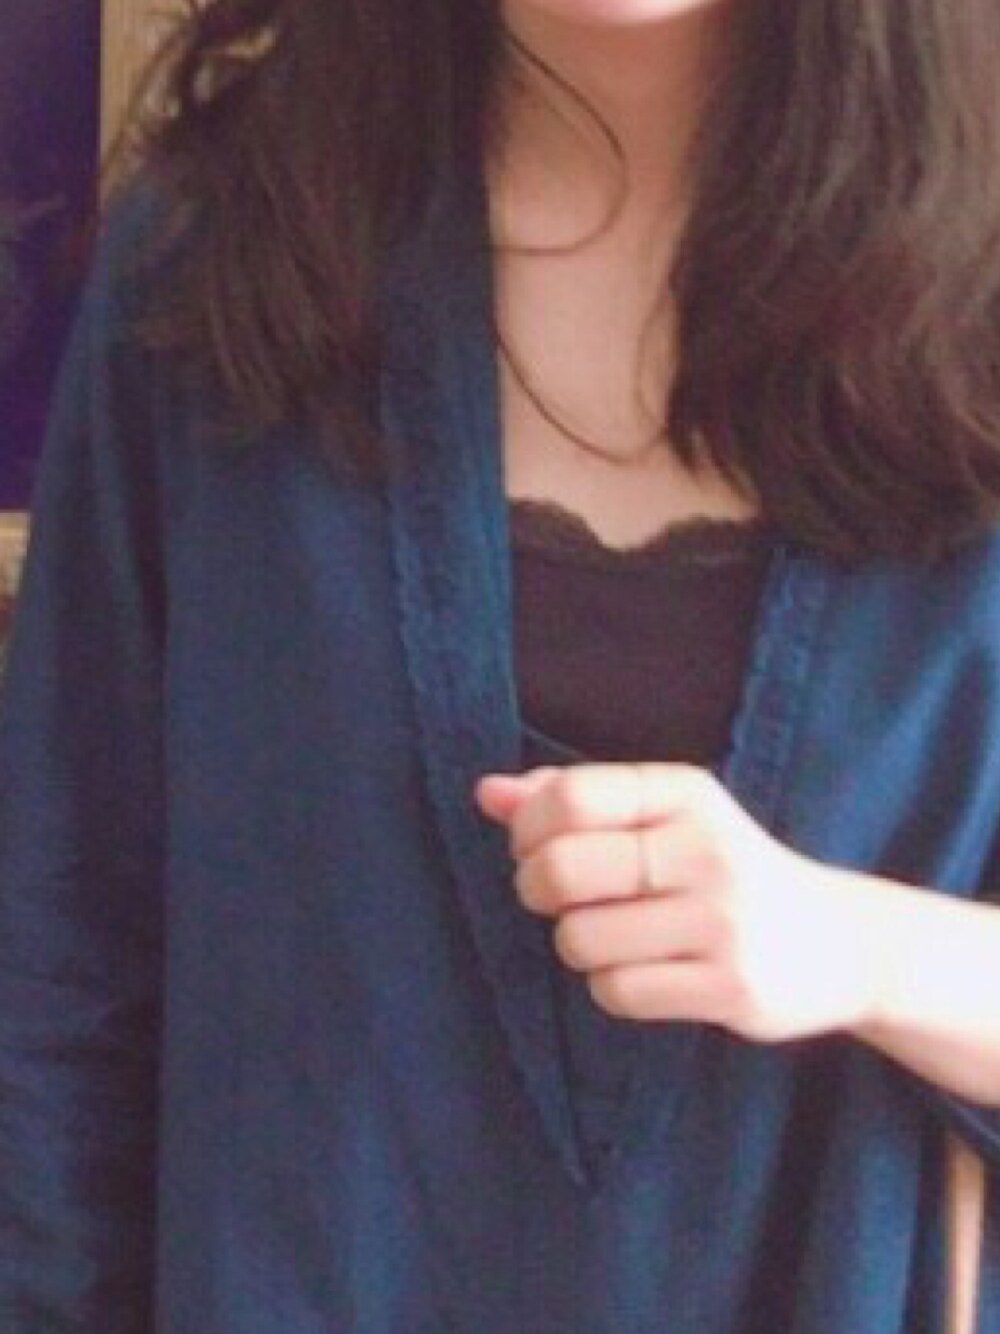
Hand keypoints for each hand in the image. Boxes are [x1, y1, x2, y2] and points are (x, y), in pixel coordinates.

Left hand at [475, 762, 879, 1044]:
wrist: (843, 943)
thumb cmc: (726, 870)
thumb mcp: (664, 817)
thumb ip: (574, 800)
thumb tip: (488, 793)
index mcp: (685, 793)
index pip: (570, 798)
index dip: (527, 830)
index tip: (535, 848)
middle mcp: (706, 848)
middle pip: (561, 868)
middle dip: (537, 889)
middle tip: (562, 899)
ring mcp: (722, 920)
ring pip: (579, 939)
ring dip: (579, 945)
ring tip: (617, 938)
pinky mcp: (731, 987)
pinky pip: (616, 992)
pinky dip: (613, 987)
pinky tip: (648, 972)